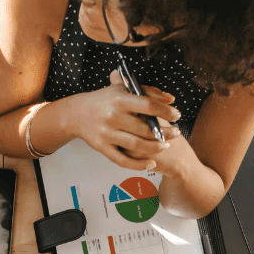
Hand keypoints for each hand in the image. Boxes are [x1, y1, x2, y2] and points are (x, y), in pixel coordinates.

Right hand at [63, 71, 180, 169]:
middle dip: (165, 132)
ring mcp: (107, 134)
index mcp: (119, 99)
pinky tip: (151, 163)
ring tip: (166, 145)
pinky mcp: (102, 148)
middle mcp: (113, 116)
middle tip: (177, 133)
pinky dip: (139, 165)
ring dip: (155, 148)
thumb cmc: (104, 100)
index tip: (177, 115)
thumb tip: (171, 99)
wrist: (76, 113)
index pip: (148, 106)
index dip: (166, 112)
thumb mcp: (123, 89)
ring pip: (137, 146)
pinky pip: (123, 160)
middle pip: (145, 128)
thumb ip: (148, 91)